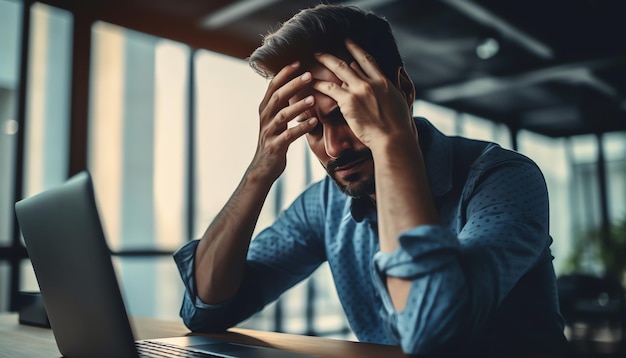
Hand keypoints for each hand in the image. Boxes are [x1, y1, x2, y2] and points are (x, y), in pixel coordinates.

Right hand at [249, 62, 317, 181]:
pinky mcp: (275, 146)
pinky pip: (289, 136)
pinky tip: (313, 122)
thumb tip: (296, 86)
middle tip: (309, 75)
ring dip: (298, 106)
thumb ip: (283, 105)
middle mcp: (265, 118)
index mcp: (265, 109)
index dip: (284, 73)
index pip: (273, 86)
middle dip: (293, 85)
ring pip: (282, 116)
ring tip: (313, 99)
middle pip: (277, 97)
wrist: (263, 168)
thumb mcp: (276, 120)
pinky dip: (301, 128)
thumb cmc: (274, 141)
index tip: (299, 62)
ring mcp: (269, 132)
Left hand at [312, 39, 415, 150]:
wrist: (393, 138)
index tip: (347, 42)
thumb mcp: (402, 99)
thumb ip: (398, 84)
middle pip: (349, 63)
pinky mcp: (349, 102)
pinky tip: (312, 82)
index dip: (355, 50)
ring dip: (325, 62)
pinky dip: (320, 84)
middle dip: (334, 56)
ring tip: (314, 59)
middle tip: (322, 51)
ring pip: (338, 70)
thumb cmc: (399, 125)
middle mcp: (371, 82)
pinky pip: (330, 89)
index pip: (367, 60)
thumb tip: (397, 71)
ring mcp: (359, 90)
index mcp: (384, 81)